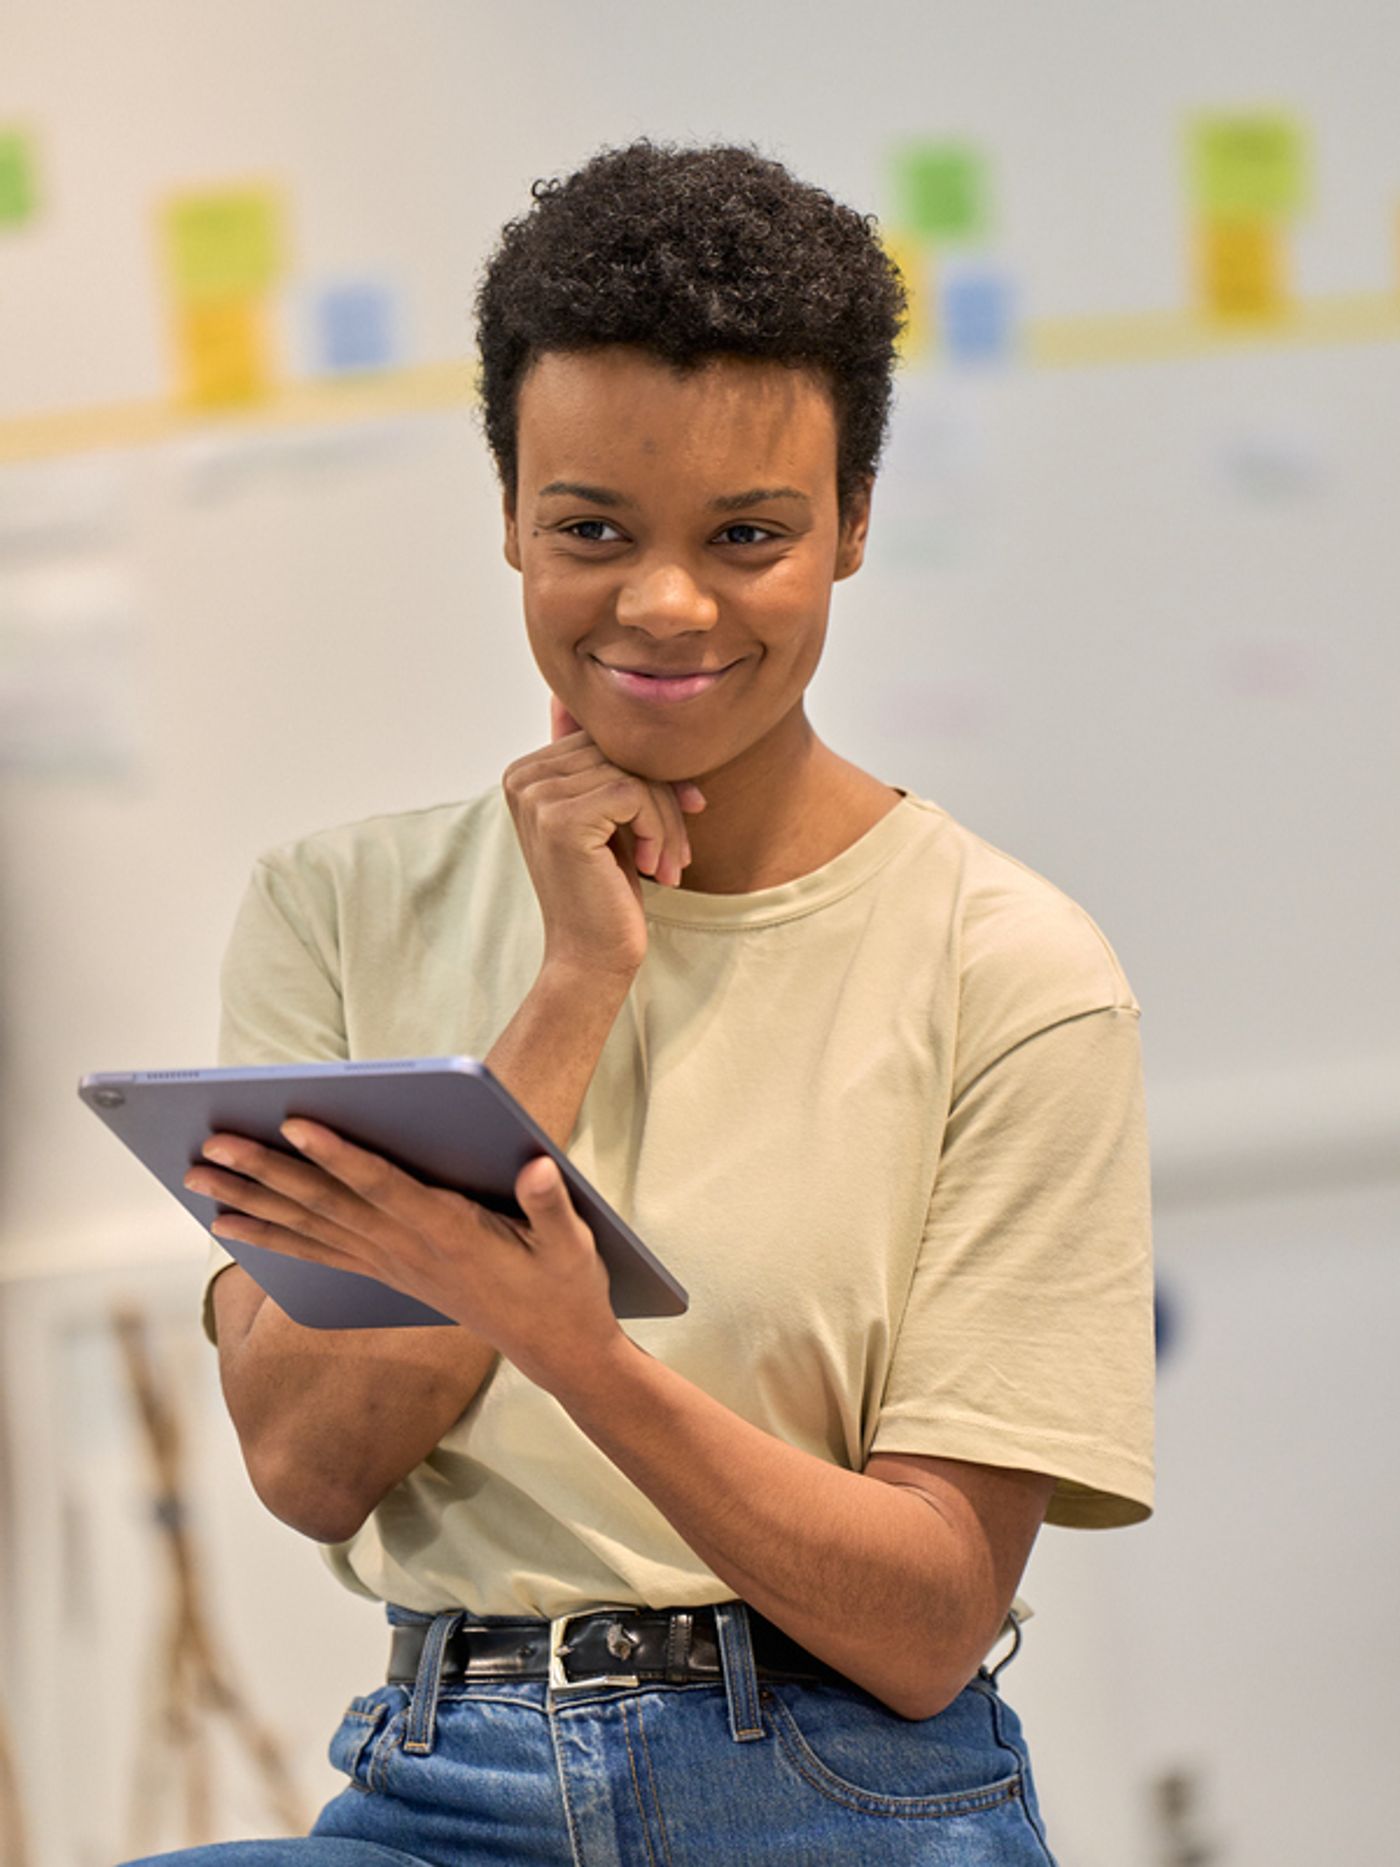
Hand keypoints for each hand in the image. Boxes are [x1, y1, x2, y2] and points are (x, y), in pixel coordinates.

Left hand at [185, 1121, 622, 1394]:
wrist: (556, 1349)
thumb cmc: (565, 1286)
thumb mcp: (573, 1244)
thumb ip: (549, 1204)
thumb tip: (533, 1166)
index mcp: (451, 1232)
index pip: (384, 1186)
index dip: (339, 1156)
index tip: (297, 1124)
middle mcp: (409, 1250)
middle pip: (327, 1205)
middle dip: (266, 1173)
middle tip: (212, 1146)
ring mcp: (392, 1265)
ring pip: (310, 1227)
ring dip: (252, 1200)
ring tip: (199, 1177)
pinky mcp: (386, 1275)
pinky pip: (316, 1253)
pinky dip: (270, 1236)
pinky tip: (231, 1221)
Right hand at [500, 697, 706, 979]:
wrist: (590, 956)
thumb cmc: (607, 889)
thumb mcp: (610, 818)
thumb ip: (607, 766)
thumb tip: (634, 714)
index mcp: (526, 771)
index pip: (608, 740)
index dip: (654, 775)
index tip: (684, 813)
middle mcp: (522, 777)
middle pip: (622, 752)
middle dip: (665, 798)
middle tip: (678, 851)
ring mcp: (536, 796)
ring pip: (635, 774)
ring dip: (668, 822)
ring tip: (668, 865)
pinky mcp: (560, 818)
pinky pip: (635, 794)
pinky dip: (661, 830)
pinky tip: (658, 869)